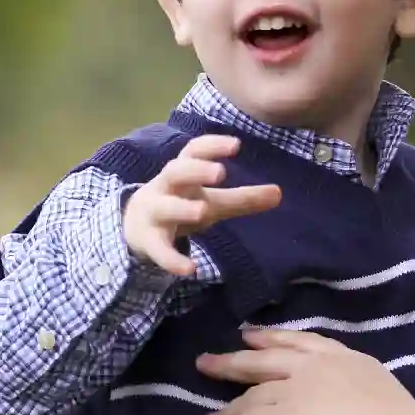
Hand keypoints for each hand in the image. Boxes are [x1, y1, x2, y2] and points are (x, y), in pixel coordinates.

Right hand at [121, 135, 282, 277]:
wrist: (135, 228)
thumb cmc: (180, 205)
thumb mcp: (211, 201)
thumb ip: (242, 198)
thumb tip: (279, 193)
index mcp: (182, 174)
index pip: (193, 151)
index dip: (212, 146)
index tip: (236, 145)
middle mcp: (165, 188)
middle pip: (175, 172)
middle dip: (195, 171)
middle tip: (220, 172)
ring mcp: (154, 214)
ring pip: (164, 207)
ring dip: (182, 208)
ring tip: (203, 211)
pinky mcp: (149, 242)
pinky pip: (159, 250)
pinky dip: (172, 260)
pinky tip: (191, 269)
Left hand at [197, 328, 414, 414]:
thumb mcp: (380, 396)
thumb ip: (357, 396)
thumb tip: (350, 411)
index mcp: (346, 360)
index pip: (302, 343)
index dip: (273, 339)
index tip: (251, 335)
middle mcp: (316, 369)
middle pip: (265, 360)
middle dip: (234, 361)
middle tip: (208, 362)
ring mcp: (294, 391)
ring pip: (251, 396)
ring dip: (228, 409)